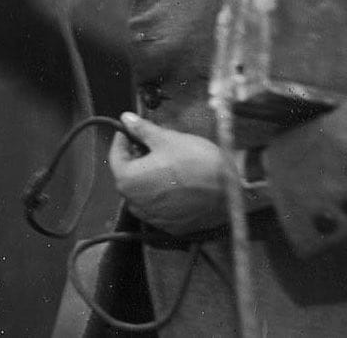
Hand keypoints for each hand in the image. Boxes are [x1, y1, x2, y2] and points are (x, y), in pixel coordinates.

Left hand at [108, 112, 230, 235]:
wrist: (231, 191)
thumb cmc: (197, 161)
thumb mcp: (167, 139)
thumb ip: (142, 130)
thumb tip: (126, 119)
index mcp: (128, 180)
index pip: (115, 157)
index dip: (122, 140)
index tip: (130, 131)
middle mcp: (135, 204)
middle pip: (127, 176)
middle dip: (135, 159)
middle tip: (150, 144)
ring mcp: (153, 219)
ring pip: (141, 194)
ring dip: (147, 179)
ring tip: (164, 164)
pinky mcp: (171, 228)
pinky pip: (158, 209)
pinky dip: (161, 196)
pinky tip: (175, 184)